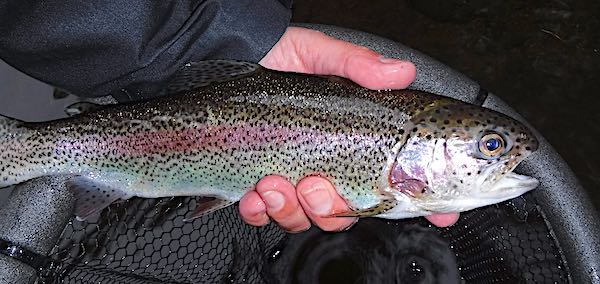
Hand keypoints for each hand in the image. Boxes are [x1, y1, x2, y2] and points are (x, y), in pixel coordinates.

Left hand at [239, 27, 458, 231]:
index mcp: (354, 136)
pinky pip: (266, 218)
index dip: (425, 201)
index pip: (399, 176)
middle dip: (331, 208)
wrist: (225, 59)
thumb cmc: (273, 56)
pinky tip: (253, 192)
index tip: (440, 213)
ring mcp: (294, 177)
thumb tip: (400, 72)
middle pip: (351, 211)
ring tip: (271, 181)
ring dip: (291, 208)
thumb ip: (356, 65)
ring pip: (309, 219)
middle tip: (313, 184)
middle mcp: (329, 161)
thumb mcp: (317, 54)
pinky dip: (261, 211)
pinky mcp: (259, 185)